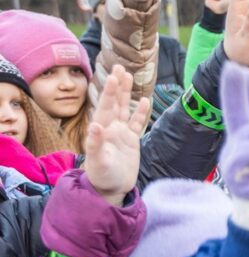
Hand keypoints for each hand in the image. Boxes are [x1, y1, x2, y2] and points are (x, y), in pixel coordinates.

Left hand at [83, 65, 150, 206]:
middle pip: (115, 103)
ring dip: (127, 94)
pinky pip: (137, 123)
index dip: (110, 92)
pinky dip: (140, 112)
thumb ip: (95, 143)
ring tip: (130, 76)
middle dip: (117, 86)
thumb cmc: (102, 176)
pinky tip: (144, 101)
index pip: (106, 107)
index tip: (114, 77)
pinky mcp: (131, 141)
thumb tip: (95, 126)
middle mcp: (110, 128)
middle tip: (120, 67)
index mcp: (101, 131)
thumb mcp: (97, 161)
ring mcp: (121, 133)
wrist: (112, 189)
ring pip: (125, 109)